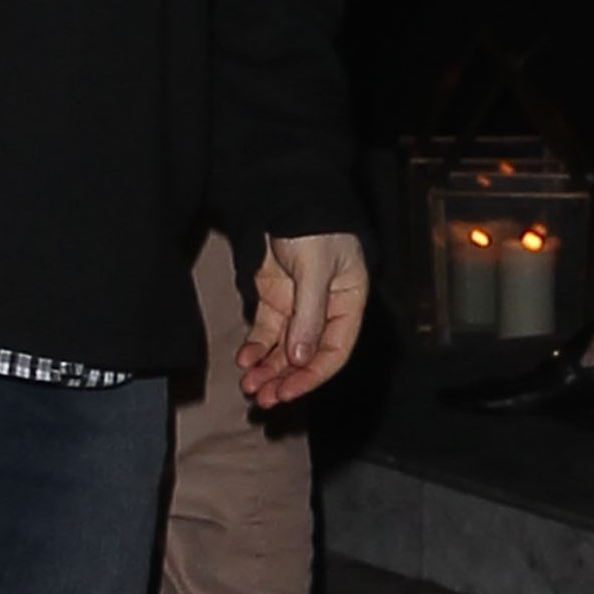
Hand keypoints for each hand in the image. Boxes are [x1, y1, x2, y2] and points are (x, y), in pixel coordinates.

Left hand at [237, 227, 366, 410]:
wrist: (284, 195)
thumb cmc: (312, 225)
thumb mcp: (315, 267)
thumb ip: (309, 314)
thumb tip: (300, 358)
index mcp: (349, 302)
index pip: (335, 350)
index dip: (312, 375)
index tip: (289, 391)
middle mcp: (326, 311)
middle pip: (307, 356)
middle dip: (285, 379)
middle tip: (264, 398)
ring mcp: (299, 306)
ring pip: (284, 349)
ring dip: (268, 370)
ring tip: (249, 386)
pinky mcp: (275, 300)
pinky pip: (266, 333)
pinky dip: (255, 348)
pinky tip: (244, 360)